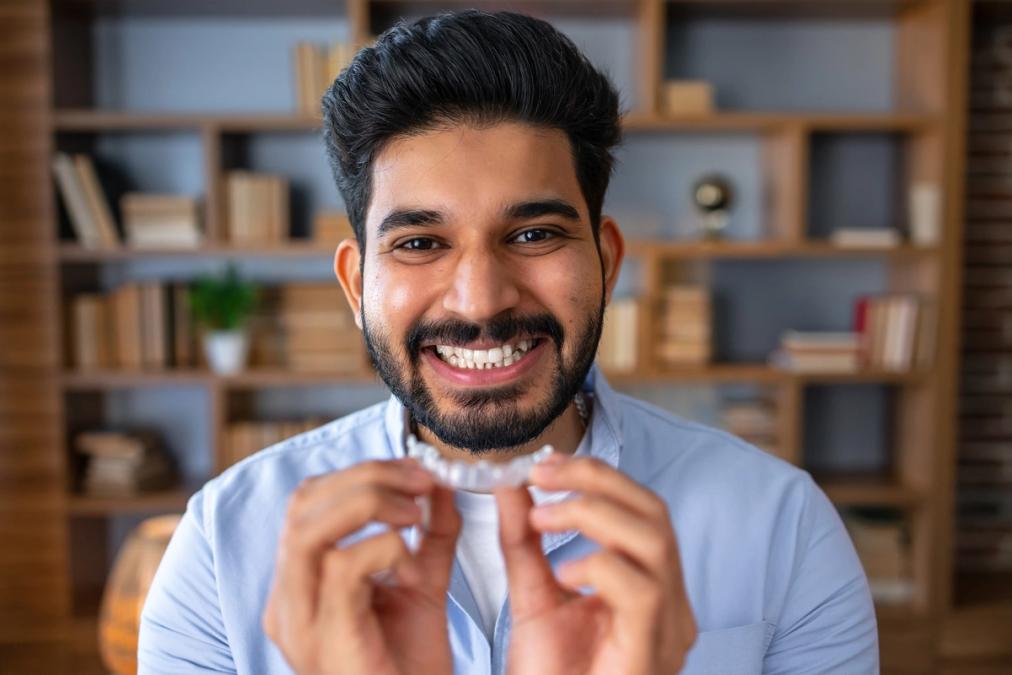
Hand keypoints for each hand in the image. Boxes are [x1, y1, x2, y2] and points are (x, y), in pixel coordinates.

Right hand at [263, 458, 460, 674]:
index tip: (416, 470)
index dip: (361, 472)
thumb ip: (431, 535)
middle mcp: (287, 598)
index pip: (308, 501)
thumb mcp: (422, 585)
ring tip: (414, 514)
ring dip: (369, 504)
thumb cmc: (410, 664)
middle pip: (302, 504)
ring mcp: (298, 621)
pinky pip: (341, 570)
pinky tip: (410, 567)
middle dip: (366, 478)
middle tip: (421, 482)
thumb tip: (441, 483)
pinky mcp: (325, 639)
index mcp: (300, 581)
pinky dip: (383, 549)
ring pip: (309, 529)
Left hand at [494, 454, 696, 674]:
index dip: (596, 475)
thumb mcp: (532, 597)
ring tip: (541, 519)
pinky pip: (643, 590)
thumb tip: (511, 484)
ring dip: (592, 514)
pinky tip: (564, 573)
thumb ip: (524, 542)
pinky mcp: (652, 653)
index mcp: (650, 586)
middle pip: (655, 513)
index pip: (642, 508)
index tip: (543, 464)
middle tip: (541, 475)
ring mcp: (669, 630)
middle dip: (596, 480)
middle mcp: (671, 605)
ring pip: (656, 541)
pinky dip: (600, 565)